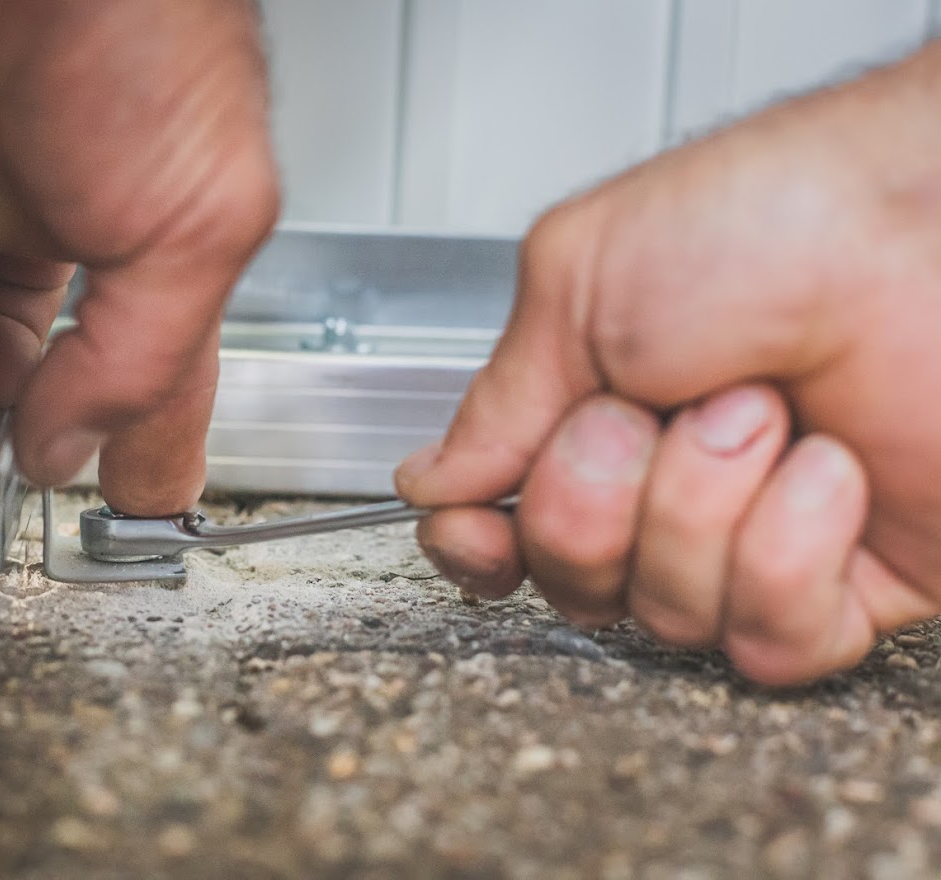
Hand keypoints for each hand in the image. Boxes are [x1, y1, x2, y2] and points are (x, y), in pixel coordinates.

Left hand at [0, 0, 278, 514]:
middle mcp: (54, 216)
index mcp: (152, 227)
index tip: (131, 495)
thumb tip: (80, 448)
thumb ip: (144, 361)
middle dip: (34, 424)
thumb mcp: (202, 228)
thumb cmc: (149, 39)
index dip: (142, 431)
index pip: (148, 357)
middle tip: (30, 478)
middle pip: (35, 357)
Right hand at [396, 46, 940, 685]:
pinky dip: (786, 557)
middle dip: (593, 500)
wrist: (928, 224)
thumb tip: (432, 482)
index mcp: (592, 414)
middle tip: (642, 415)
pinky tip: (821, 475)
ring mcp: (752, 539)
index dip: (479, 548)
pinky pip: (768, 640)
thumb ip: (497, 402)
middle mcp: (665, 487)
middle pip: (571, 582)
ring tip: (760, 412)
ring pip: (667, 615)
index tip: (478, 531)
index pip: (504, 530)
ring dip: (701, 506)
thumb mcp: (581, 281)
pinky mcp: (846, 584)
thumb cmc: (770, 217)